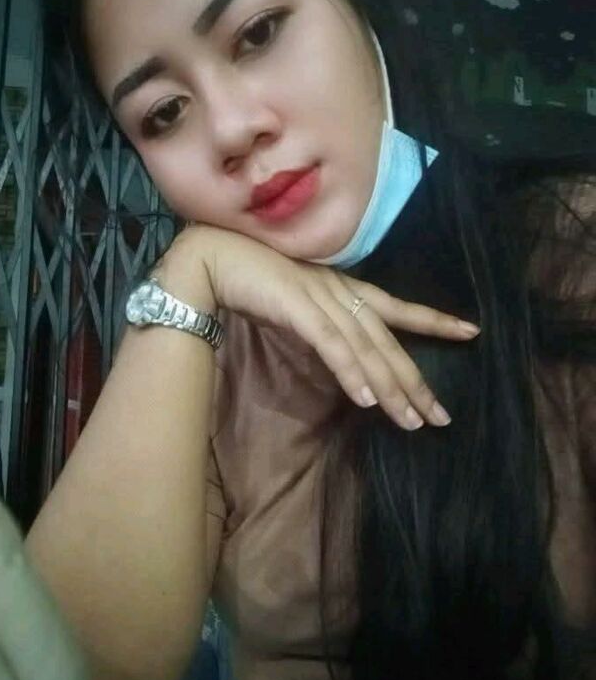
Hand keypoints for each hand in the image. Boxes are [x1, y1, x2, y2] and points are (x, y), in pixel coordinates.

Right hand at [171, 224, 479, 430]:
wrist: (210, 257)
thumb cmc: (247, 277)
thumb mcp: (295, 302)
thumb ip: (319, 324)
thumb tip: (338, 352)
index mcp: (342, 287)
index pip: (397, 307)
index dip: (433, 320)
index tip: (470, 332)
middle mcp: (340, 293)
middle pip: (388, 342)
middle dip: (416, 382)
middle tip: (441, 416)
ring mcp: (321, 299)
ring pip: (367, 351)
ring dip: (390, 389)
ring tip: (412, 422)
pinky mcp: (299, 309)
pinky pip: (333, 347)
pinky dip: (352, 373)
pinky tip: (368, 400)